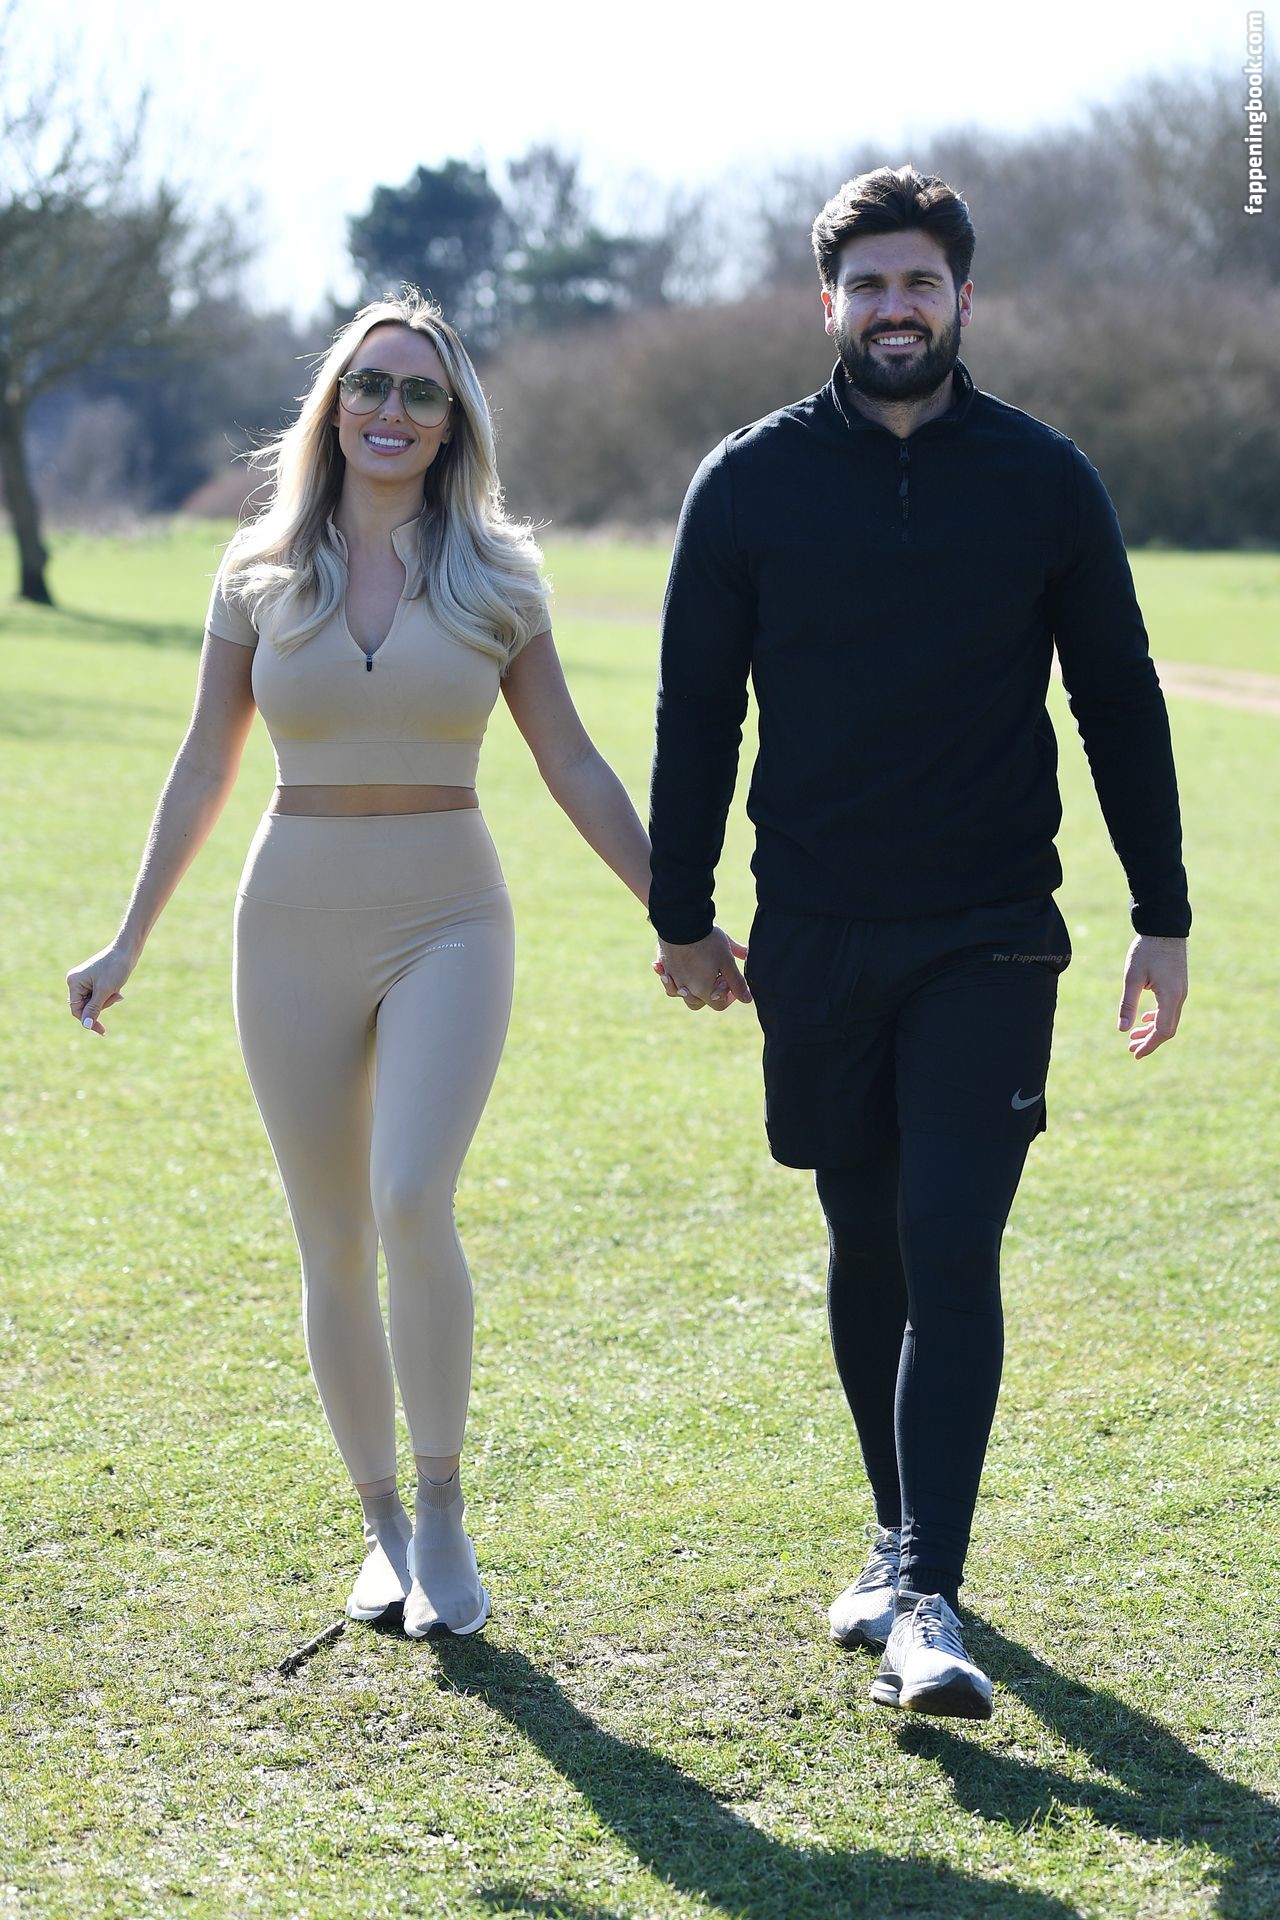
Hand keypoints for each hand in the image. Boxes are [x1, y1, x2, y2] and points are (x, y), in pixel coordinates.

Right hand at [66, 942, 134, 1035]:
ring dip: (107, 1000)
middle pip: (86, 1006)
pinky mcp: (93, 980)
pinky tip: (117, 989)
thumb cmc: (115, 968)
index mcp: (73, 982)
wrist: (127, 952)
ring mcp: (84, 981)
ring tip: (117, 991)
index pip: (77, 1010)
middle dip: (102, 1005)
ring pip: (94, 1002)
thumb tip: (85, 1025)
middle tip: (116, 997)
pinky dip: (108, 996)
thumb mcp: (104, 991)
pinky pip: (99, 996)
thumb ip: (94, 1009)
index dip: (88, 1020)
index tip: (102, 1030)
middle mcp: (76, 981)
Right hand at [652, 927, 749, 1012]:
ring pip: (680, 993)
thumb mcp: (727, 961)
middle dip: (708, 993)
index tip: (730, 981)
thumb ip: (737, 982)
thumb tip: (747, 1000)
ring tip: (698, 972)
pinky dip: (671, 976)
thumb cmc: (707, 941)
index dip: (729, 996)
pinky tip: (678, 966)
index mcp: (702, 990)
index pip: (718, 1005)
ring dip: (689, 988)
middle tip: (715, 975)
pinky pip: (667, 978)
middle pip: (698, 1003)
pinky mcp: (664, 966)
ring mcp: (672, 978)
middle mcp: (684, 988)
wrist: (682, 922)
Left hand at [1118, 934, 1187, 1058]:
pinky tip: (1144, 1019)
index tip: (1135, 1054)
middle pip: (1167, 1029)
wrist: (1165, 928)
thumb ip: (1128, 1004)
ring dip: (1152, 1030)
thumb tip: (1122, 1029)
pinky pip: (1170, 1009)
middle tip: (1131, 1049)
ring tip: (1134, 1036)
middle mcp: (1179, 997)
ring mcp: (1181, 991)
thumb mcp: (1132, 977)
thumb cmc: (1147, 950)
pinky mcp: (1178, 986)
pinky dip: (1157, 1018)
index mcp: (1170, 997)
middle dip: (1150, 1041)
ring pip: (1169, 1020)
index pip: (1162, 1031)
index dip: (1149, 1045)